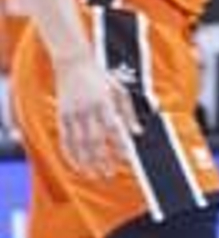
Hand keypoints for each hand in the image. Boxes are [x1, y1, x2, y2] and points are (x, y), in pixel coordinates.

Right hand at [55, 53, 137, 177]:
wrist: (73, 63)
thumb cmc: (101, 77)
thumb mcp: (119, 89)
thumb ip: (129, 112)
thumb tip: (137, 133)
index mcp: (105, 102)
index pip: (114, 129)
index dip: (119, 146)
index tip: (126, 160)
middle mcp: (88, 109)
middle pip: (95, 141)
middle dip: (102, 160)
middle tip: (108, 174)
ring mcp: (73, 114)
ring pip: (79, 144)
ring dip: (86, 162)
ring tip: (93, 174)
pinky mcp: (62, 116)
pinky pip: (65, 140)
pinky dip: (70, 154)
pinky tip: (77, 165)